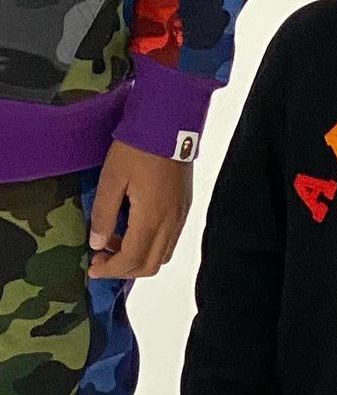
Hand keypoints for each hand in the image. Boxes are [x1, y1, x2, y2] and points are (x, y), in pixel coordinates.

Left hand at [87, 139, 192, 278]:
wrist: (170, 124)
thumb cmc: (137, 149)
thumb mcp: (111, 178)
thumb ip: (103, 214)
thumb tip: (98, 243)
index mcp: (152, 218)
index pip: (132, 260)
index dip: (110, 270)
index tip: (92, 267)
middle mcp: (171, 222)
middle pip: (151, 265)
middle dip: (124, 269)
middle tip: (102, 257)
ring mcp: (181, 215)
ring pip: (163, 254)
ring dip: (138, 257)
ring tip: (116, 242)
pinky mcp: (184, 206)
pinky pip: (170, 239)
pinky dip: (151, 245)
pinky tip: (134, 228)